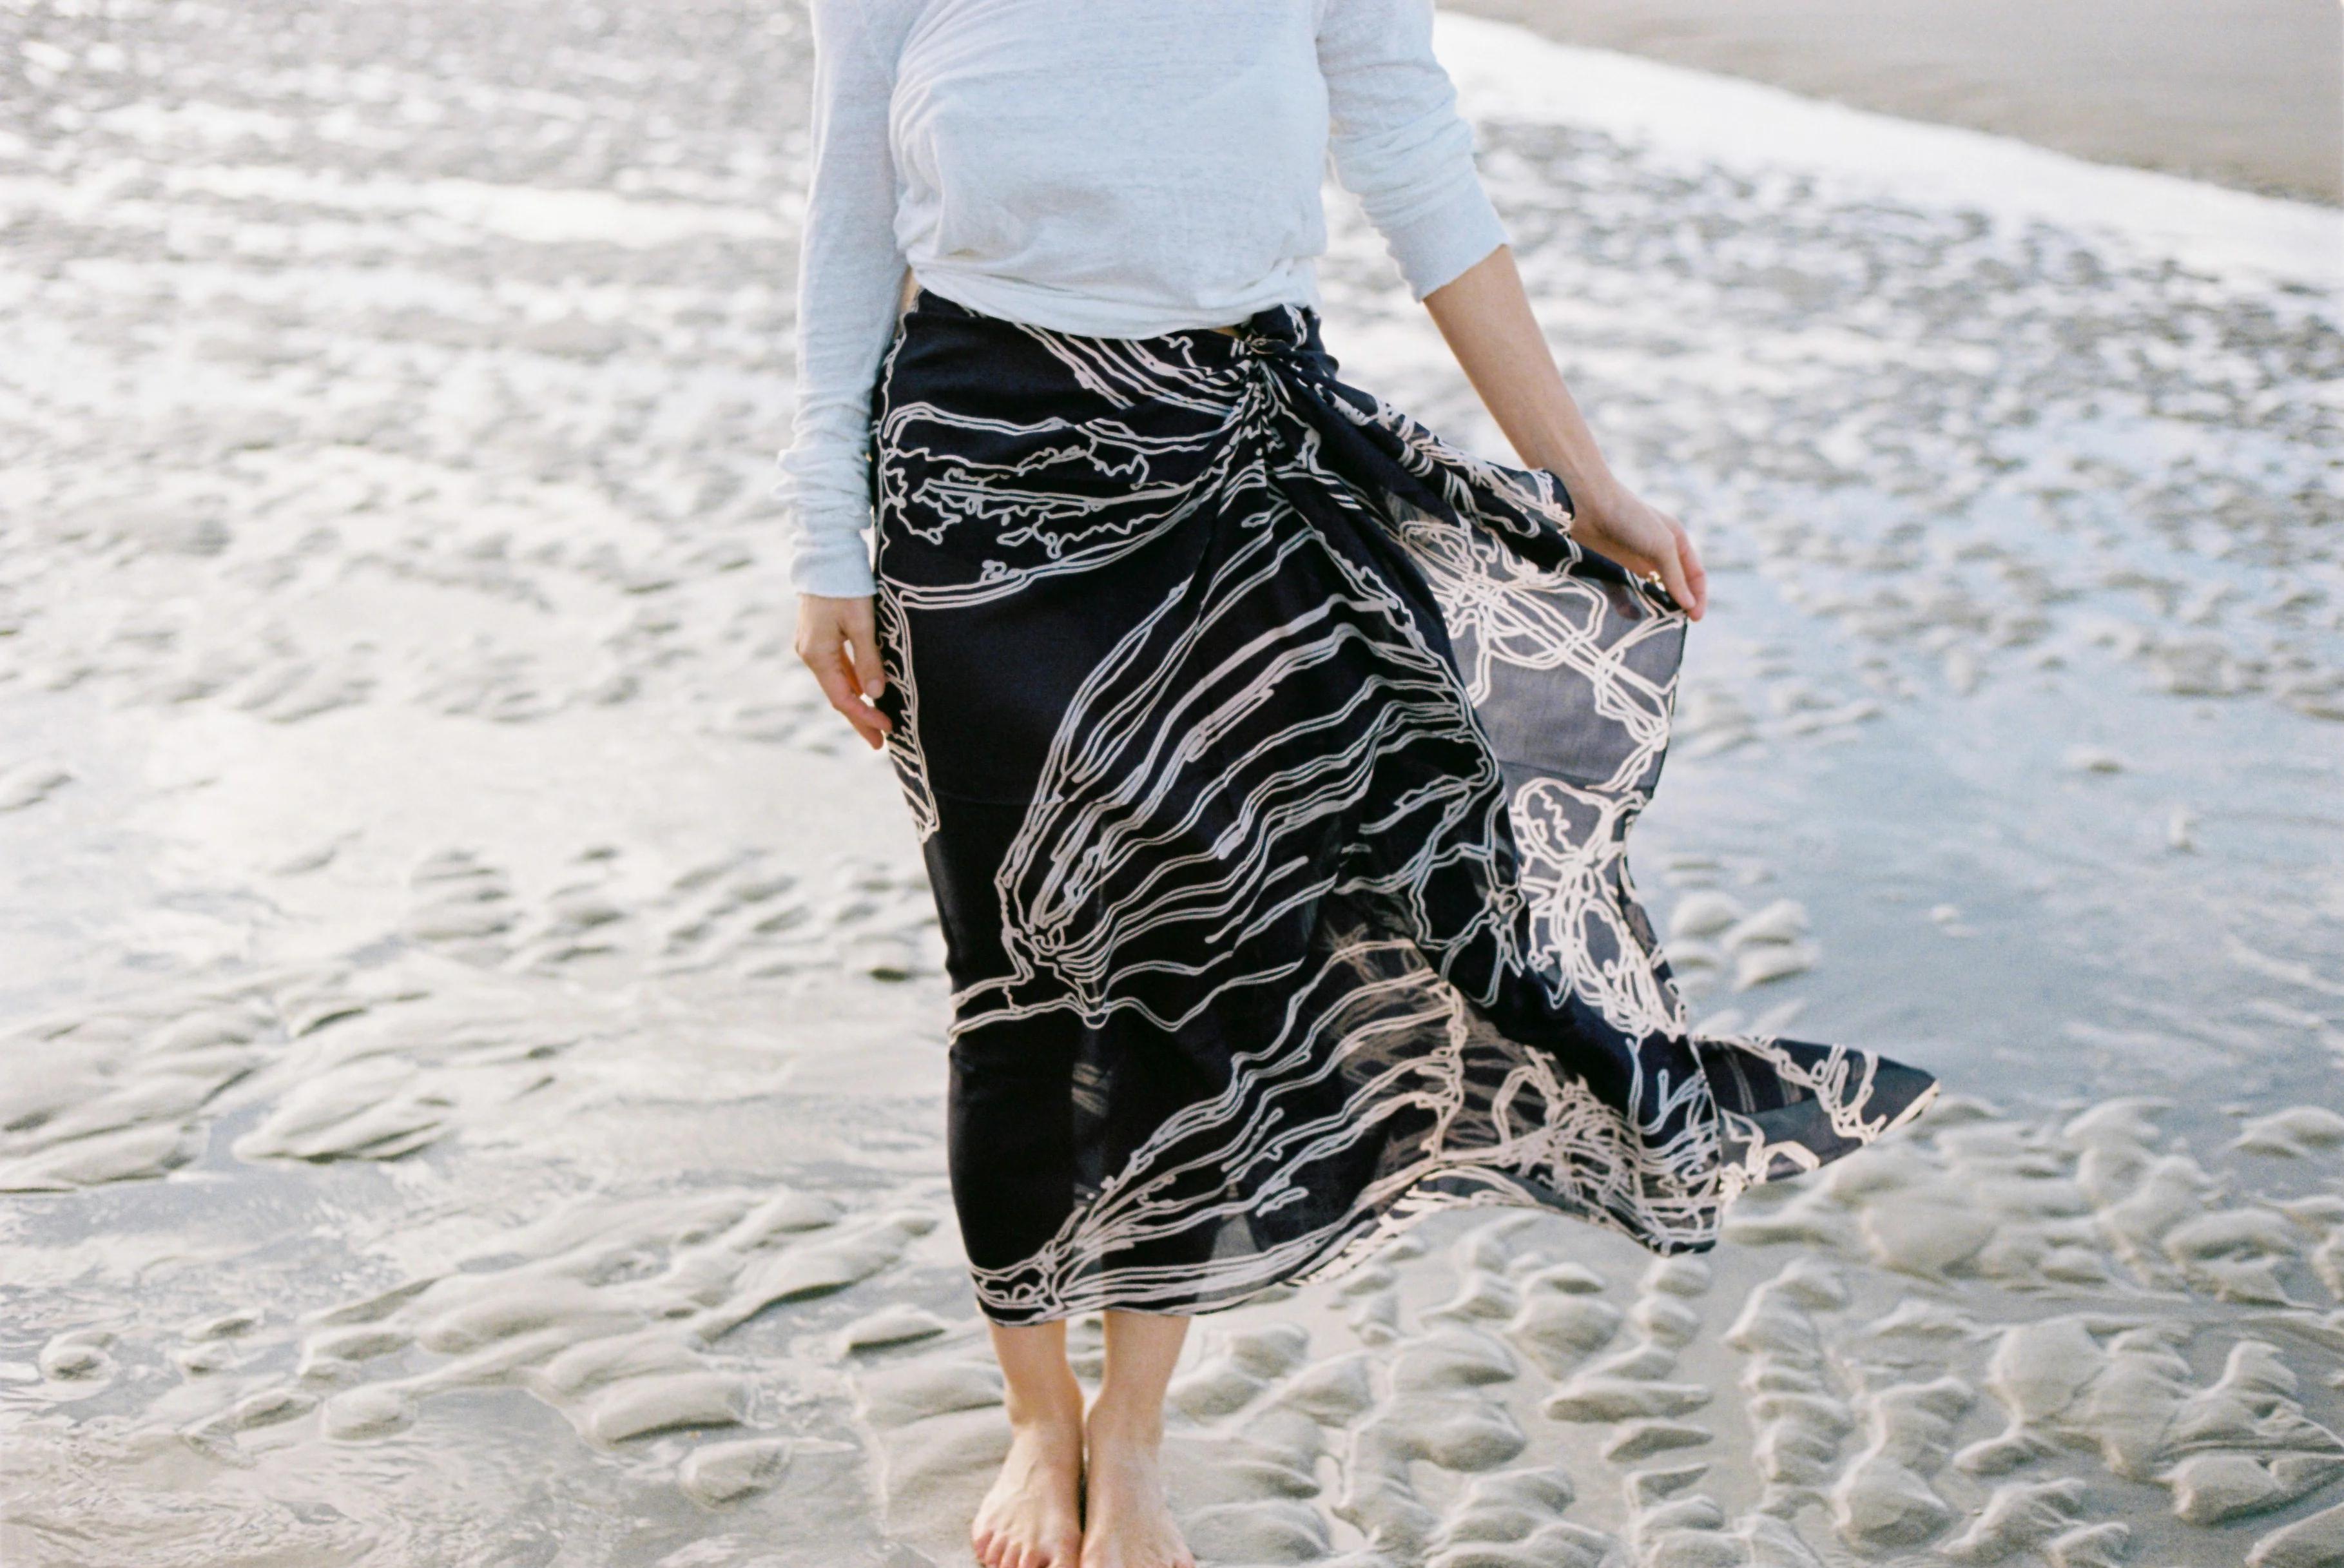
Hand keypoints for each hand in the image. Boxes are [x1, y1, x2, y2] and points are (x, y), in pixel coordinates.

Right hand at [794, 593, 892, 747]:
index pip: (842, 698)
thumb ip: (868, 659)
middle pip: (838, 695)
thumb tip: (875, 694)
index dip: (864, 717)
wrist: (826, 554)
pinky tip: (868, 690)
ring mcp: (813, 645)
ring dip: (858, 701)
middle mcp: (810, 653)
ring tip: (878, 719)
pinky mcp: (820, 636)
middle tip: (880, 742)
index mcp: (817, 654)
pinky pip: (838, 667)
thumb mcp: (862, 622)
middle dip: (860, 718)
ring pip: (838, 682)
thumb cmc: (845, 585)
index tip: (887, 730)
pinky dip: (854, 681)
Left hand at [1567, 483, 1707, 620]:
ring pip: (1649, 590)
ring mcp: (1633, 558)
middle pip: (1674, 584)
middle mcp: (1657, 550)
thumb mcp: (1661, 546)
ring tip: (1655, 624)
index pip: (1695, 574)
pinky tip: (1630, 614)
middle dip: (1677, 604)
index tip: (1695, 619)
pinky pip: (1622, 591)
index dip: (1698, 596)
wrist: (1587, 503)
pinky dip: (1627, 604)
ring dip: (1653, 607)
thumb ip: (1675, 576)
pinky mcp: (1611, 566)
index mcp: (1676, 541)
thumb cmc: (1629, 518)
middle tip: (1675, 625)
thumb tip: (1689, 605)